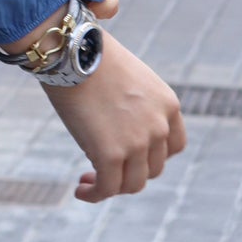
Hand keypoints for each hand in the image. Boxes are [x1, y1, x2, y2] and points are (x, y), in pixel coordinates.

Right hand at [41, 8, 185, 201]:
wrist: (68, 47)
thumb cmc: (87, 49)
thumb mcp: (127, 72)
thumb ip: (133, 94)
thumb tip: (117, 60)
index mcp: (168, 103)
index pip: (174, 145)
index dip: (152, 156)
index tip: (130, 155)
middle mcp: (159, 125)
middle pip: (152, 167)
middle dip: (129, 171)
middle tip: (102, 167)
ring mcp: (138, 143)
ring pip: (132, 183)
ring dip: (111, 186)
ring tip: (90, 180)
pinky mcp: (111, 155)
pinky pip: (107, 189)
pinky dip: (95, 194)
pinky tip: (80, 189)